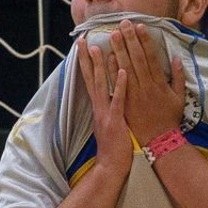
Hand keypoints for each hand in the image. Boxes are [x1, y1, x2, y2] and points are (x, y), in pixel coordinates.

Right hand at [76, 39, 131, 181]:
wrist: (111, 167)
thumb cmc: (113, 148)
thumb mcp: (108, 124)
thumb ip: (107, 109)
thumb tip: (108, 96)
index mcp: (98, 107)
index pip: (89, 81)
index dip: (85, 64)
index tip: (83, 47)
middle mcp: (99, 107)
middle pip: (91, 78)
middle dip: (88, 59)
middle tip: (84, 40)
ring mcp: (106, 113)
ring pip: (102, 85)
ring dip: (101, 65)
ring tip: (100, 48)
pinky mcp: (116, 121)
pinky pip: (119, 100)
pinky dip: (121, 85)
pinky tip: (124, 71)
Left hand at [107, 19, 185, 142]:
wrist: (159, 141)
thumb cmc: (170, 119)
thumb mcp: (180, 98)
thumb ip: (179, 78)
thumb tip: (177, 59)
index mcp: (159, 83)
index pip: (150, 57)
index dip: (145, 40)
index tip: (140, 26)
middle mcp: (146, 86)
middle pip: (136, 58)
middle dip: (129, 39)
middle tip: (123, 23)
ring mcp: (134, 94)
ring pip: (125, 67)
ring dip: (119, 50)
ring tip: (112, 34)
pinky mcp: (125, 103)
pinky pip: (118, 83)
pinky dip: (113, 70)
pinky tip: (107, 57)